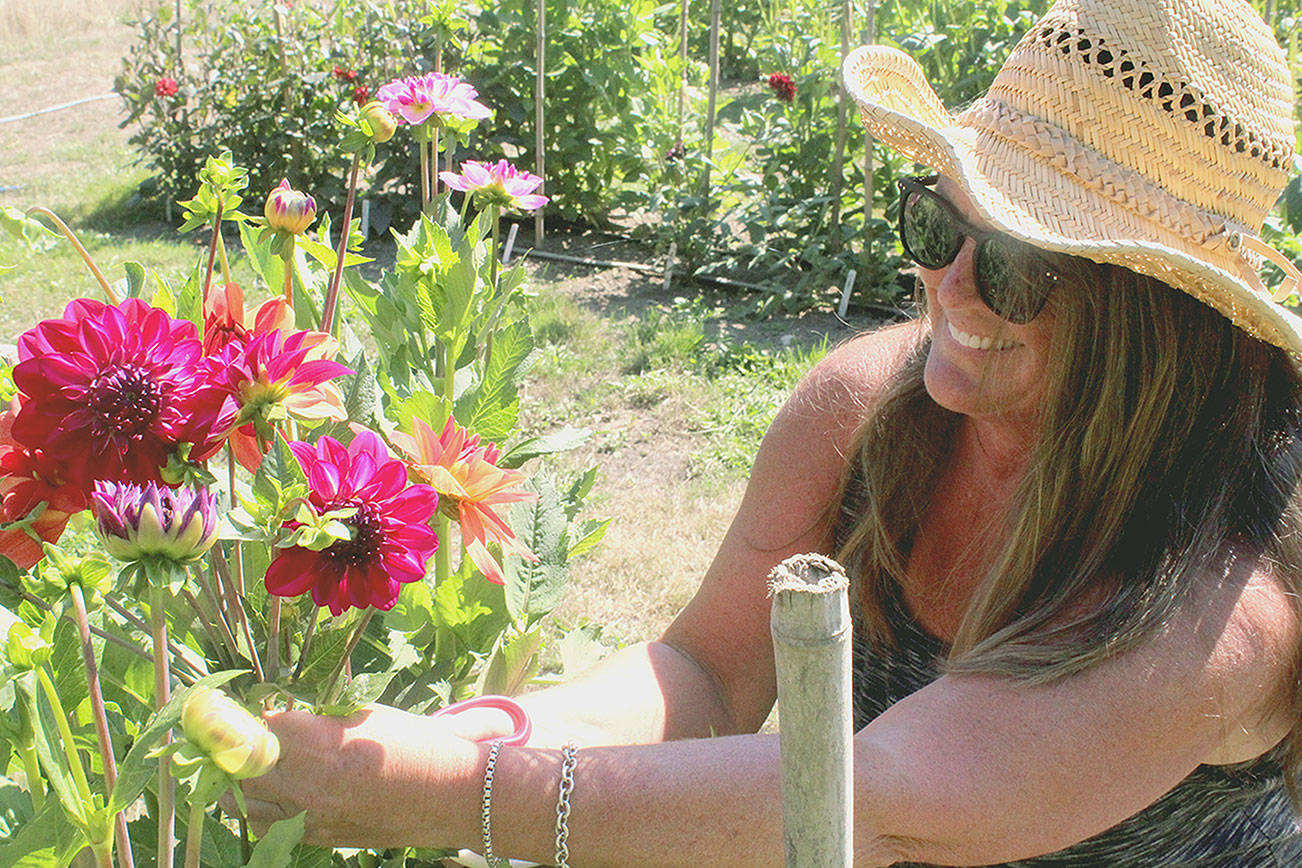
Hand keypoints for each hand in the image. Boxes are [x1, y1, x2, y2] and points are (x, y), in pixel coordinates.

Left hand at [234, 704, 481, 848]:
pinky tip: (274, 792)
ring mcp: (307, 816)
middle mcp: (304, 784)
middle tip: (250, 735)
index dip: (254, 714)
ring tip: (256, 764)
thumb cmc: (410, 744)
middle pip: (239, 767)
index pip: (256, 725)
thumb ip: (315, 718)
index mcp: (316, 743)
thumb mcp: (362, 715)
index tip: (257, 708)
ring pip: (243, 802)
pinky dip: (260, 808)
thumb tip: (277, 715)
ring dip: (244, 780)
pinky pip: (265, 824)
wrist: (445, 793)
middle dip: (241, 747)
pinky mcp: (314, 837)